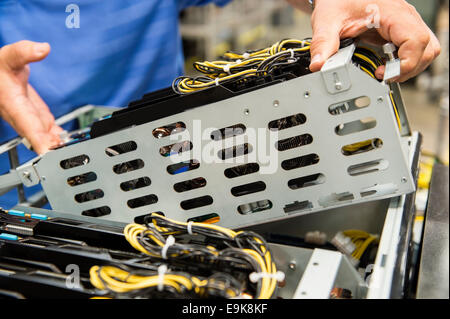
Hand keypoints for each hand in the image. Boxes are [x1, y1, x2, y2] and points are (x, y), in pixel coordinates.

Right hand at [0, 40, 61, 154]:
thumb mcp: (9, 56)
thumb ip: (25, 52)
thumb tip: (43, 48)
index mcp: (14, 106)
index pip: (28, 127)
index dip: (39, 142)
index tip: (50, 154)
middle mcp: (21, 117)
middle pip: (40, 138)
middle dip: (53, 149)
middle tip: (72, 156)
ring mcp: (30, 119)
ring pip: (45, 137)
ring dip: (59, 146)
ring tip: (77, 153)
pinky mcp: (37, 118)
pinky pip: (49, 132)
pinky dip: (59, 139)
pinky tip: (72, 145)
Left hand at [304, 0, 440, 81]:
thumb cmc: (337, 1)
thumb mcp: (327, 21)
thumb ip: (323, 44)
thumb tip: (319, 66)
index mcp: (391, 12)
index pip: (416, 40)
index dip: (405, 63)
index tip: (384, 74)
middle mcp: (403, 17)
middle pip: (427, 48)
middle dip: (409, 69)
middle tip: (384, 77)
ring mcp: (404, 24)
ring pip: (426, 49)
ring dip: (409, 67)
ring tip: (385, 73)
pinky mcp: (400, 32)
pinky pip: (414, 49)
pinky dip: (404, 62)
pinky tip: (385, 66)